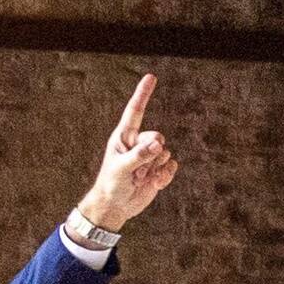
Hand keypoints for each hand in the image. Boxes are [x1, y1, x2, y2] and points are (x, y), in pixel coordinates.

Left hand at [78, 73, 178, 231]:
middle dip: (152, 152)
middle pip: (157, 136)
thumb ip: (139, 155)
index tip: (151, 77)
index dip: (143, 94)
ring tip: (140, 178)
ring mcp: (150, 156)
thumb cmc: (111, 184)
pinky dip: (165, 175)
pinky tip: (154, 183)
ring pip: (165, 152)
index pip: (135, 111)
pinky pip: (172, 165)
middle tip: (137, 170)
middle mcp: (138, 143)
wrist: (116, 206)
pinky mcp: (158, 169)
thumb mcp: (121, 169)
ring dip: (155, 167)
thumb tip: (159, 143)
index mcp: (124, 136)